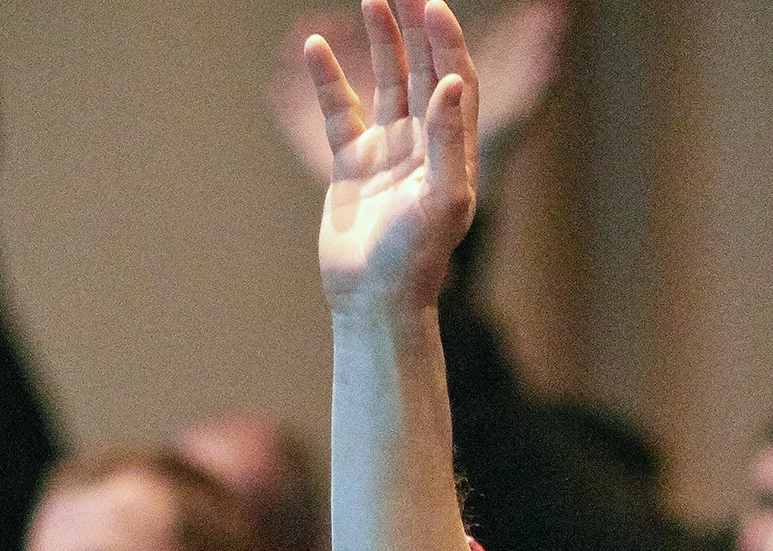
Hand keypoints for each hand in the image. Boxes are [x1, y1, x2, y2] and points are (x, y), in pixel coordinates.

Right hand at [305, 0, 477, 311]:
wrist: (374, 298)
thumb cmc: (417, 258)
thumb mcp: (443, 198)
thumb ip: (448, 139)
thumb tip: (451, 82)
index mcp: (454, 150)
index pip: (456, 81)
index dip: (447, 43)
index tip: (432, 7)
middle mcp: (424, 145)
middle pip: (424, 72)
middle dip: (417, 30)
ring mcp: (388, 152)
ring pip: (386, 83)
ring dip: (382, 43)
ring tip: (371, 0)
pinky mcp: (353, 165)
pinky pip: (340, 111)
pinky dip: (328, 80)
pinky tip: (316, 46)